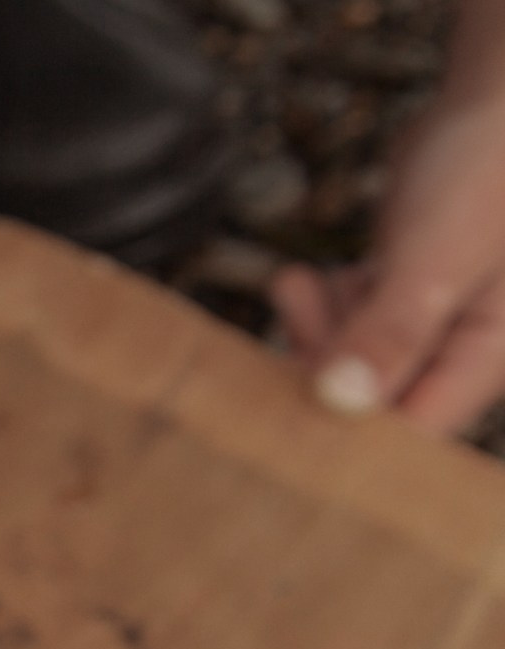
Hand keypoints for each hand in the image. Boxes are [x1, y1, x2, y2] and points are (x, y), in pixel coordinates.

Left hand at [273, 91, 504, 433]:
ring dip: (314, 332)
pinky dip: (320, 307)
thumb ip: (391, 329)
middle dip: (322, 367)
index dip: (346, 430)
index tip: (286, 406)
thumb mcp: (435, 257)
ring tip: (295, 285)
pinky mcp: (401, 292)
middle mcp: (460, 347)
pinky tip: (301, 279)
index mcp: (486, 355)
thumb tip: (342, 401)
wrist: (498, 96)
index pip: (412, 430)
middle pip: (372, 401)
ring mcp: (429, 320)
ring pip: (352, 361)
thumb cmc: (487, 168)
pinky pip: (348, 324)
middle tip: (293, 317)